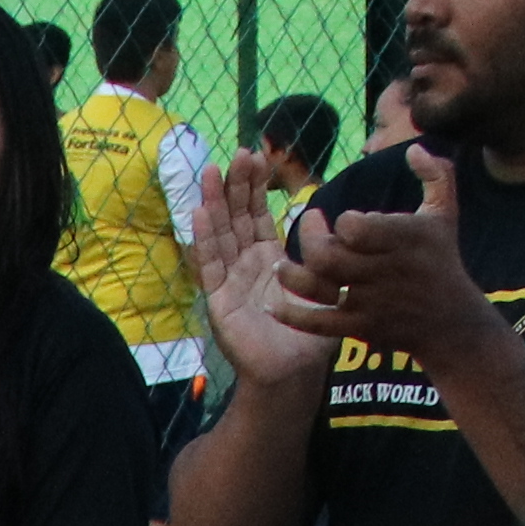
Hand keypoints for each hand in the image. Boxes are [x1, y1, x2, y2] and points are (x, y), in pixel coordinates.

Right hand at [190, 161, 323, 389]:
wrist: (294, 372)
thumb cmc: (311, 333)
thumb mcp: (327, 283)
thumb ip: (321, 250)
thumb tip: (314, 213)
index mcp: (269, 259)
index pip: (258, 215)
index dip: (255, 187)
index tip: (257, 156)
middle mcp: (246, 265)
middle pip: (236, 218)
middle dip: (235, 186)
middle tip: (237, 153)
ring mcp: (229, 281)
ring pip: (220, 235)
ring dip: (214, 202)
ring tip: (210, 171)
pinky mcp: (218, 300)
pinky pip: (208, 266)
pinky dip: (203, 239)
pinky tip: (198, 213)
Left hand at [292, 151, 500, 383]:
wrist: (451, 321)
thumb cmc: (441, 258)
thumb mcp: (446, 213)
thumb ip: (436, 174)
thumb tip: (415, 147)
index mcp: (404, 240)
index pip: (357, 229)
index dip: (345, 222)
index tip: (346, 219)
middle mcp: (385, 271)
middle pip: (329, 257)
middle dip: (309, 239)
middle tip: (308, 225)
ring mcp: (371, 302)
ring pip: (319, 289)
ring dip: (292, 276)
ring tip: (280, 265)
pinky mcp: (360, 327)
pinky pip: (318, 323)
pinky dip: (292, 315)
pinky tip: (273, 305)